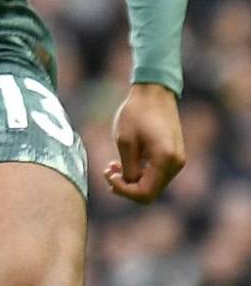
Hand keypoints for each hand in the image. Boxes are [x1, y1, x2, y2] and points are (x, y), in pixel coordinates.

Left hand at [105, 84, 185, 203]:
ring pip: (152, 185)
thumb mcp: (125, 142)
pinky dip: (140, 173)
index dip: (123, 191)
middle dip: (126, 187)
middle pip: (150, 192)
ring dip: (132, 180)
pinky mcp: (173, 155)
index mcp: (166, 160)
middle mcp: (176, 164)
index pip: (145, 193)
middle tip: (107, 172)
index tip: (108, 174)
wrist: (154, 92)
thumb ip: (128, 168)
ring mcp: (177, 160)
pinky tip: (123, 163)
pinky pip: (156, 174)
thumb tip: (128, 186)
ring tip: (112, 166)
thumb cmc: (137, 113)